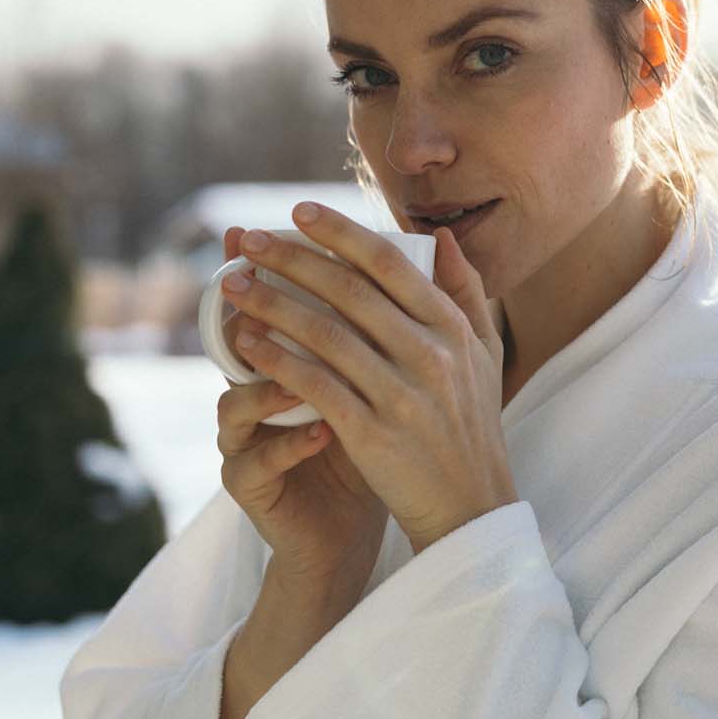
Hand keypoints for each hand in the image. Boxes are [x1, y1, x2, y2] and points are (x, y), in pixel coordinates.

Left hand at [219, 206, 517, 554]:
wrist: (469, 506)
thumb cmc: (471, 425)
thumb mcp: (484, 354)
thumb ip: (466, 292)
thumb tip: (442, 236)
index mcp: (453, 328)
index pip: (391, 264)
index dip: (341, 233)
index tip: (298, 212)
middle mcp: (430, 354)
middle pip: (349, 291)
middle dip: (292, 259)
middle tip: (247, 240)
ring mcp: (402, 394)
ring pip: (324, 334)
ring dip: (271, 304)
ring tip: (233, 286)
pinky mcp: (372, 432)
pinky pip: (315, 385)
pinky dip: (277, 360)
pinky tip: (247, 344)